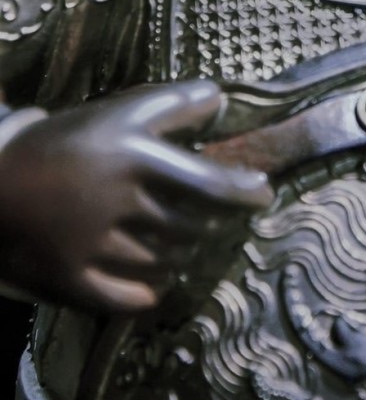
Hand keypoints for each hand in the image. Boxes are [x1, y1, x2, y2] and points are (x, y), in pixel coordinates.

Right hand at [0, 79, 272, 313]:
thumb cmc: (67, 139)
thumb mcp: (120, 111)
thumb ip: (173, 105)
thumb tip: (221, 101)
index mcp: (135, 159)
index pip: (210, 185)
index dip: (245, 193)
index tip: (263, 194)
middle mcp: (119, 204)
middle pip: (191, 229)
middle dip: (209, 225)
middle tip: (212, 219)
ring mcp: (94, 247)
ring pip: (164, 263)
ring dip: (181, 256)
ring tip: (181, 243)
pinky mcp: (72, 280)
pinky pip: (130, 299)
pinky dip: (151, 290)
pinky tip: (157, 278)